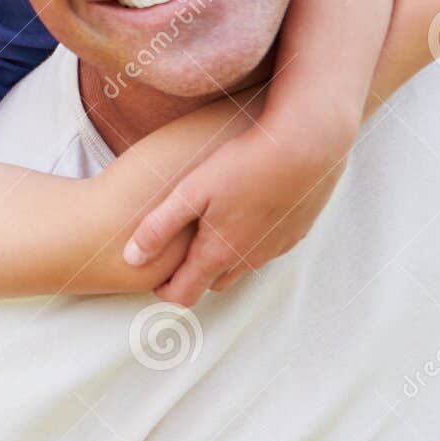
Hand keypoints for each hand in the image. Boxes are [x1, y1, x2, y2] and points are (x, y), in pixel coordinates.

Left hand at [124, 117, 344, 307]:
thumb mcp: (190, 192)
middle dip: (193, 275)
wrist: (308, 145)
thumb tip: (131, 259)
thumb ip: (158, 227)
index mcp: (218, 255)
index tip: (152, 275)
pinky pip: (266, 248)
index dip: (163, 291)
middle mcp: (249, 260)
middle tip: (177, 252)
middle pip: (212, 283)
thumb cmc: (244, 165)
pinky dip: (251, 240)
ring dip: (223, 257)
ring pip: (241, 266)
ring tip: (210, 228)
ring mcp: (276, 248)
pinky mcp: (296, 232)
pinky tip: (246, 211)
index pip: (184, 295)